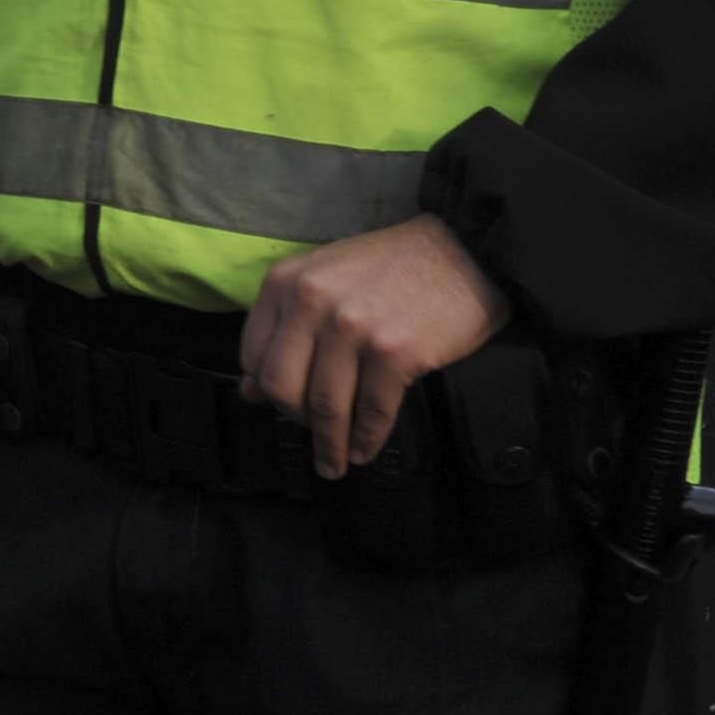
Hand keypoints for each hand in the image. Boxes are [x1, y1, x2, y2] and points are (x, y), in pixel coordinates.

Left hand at [238, 214, 506, 479]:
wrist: (463, 252)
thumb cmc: (393, 265)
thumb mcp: (324, 277)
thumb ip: (284, 324)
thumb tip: (251, 387)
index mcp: (286, 283)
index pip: (253, 355)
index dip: (264, 391)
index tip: (276, 407)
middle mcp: (312, 303)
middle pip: (283, 387)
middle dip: (295, 422)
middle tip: (310, 436)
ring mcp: (353, 329)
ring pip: (326, 407)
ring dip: (330, 445)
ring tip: (334, 462)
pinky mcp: (395, 353)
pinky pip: (372, 411)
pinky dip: (367, 439)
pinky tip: (365, 449)